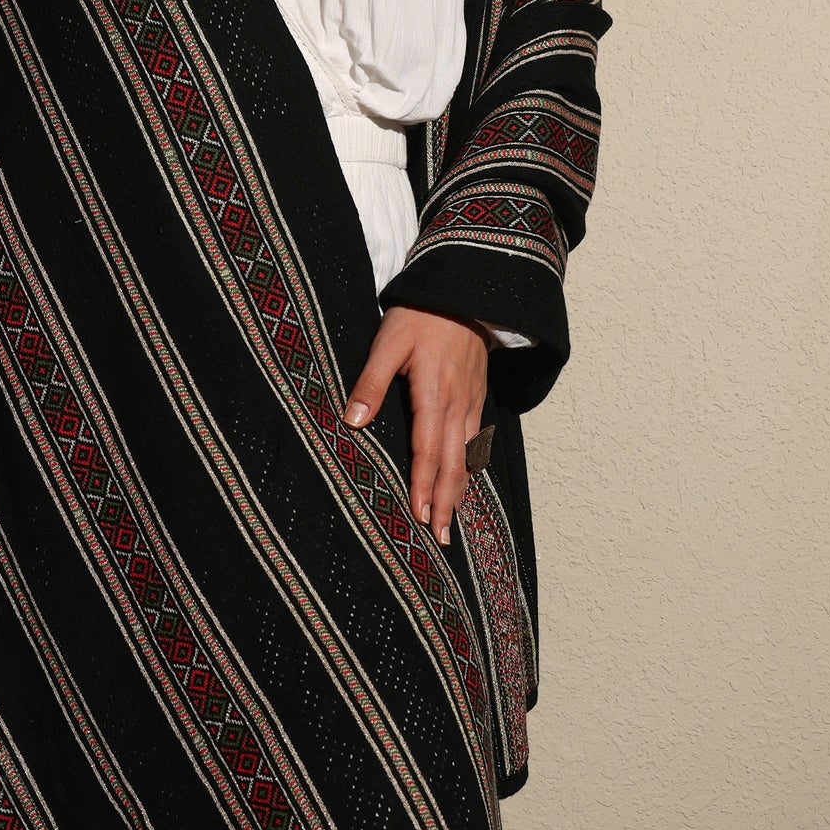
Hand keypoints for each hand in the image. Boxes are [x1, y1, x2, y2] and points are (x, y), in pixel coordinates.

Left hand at [340, 305, 489, 544]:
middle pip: (452, 463)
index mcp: (432, 393)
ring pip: (467, 455)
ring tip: (452, 521)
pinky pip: (476, 439)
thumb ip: (371, 381)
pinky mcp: (477, 394)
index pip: (427, 450)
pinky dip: (470, 466)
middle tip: (441, 538)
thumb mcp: (388, 341)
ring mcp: (470, 401)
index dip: (424, 485)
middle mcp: (456, 404)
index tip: (420, 516)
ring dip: (459, 490)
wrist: (463, 290)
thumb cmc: (420, 315)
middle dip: (446, 502)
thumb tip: (353, 421)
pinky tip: (465, 479)